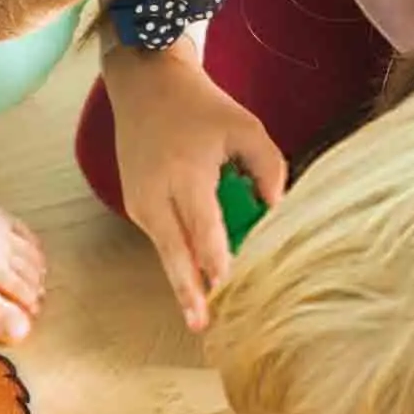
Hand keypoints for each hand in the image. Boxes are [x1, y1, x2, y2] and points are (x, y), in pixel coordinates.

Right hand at [103, 42, 286, 331]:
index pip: (203, 230)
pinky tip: (199, 277)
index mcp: (185, 175)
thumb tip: (276, 213)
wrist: (145, 87)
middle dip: (189, 293)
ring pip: (166, 254)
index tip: (229, 289)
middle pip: (175, 256)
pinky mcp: (136, 209)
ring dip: (185, 283)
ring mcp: (141, 205)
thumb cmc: (201, 107)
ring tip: (201, 315)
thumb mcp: (245, 127)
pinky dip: (181, 258)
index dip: (216, 263)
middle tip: (201, 327)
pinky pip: (163, 240)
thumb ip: (269, 168)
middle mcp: (156, 196)